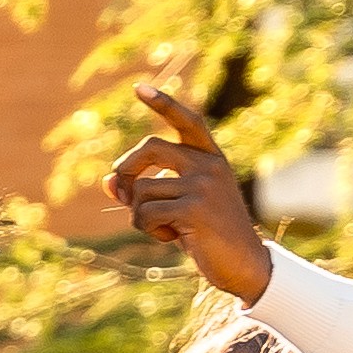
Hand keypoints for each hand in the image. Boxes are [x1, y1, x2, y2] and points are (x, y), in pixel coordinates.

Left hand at [109, 77, 272, 303]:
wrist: (244, 265)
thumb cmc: (210, 236)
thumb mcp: (179, 207)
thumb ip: (148, 192)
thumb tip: (107, 183)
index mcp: (211, 159)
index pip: (187, 121)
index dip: (162, 103)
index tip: (138, 87)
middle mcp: (209, 165)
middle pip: (150, 147)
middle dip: (126, 169)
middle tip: (122, 193)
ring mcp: (203, 185)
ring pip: (142, 189)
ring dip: (139, 214)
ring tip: (163, 228)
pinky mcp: (194, 209)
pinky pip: (146, 213)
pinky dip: (148, 229)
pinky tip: (171, 238)